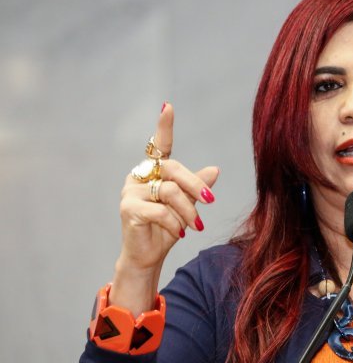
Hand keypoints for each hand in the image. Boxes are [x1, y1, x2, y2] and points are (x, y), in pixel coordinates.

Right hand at [110, 103, 218, 314]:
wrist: (148, 255)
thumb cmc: (167, 228)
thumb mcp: (188, 206)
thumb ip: (197, 187)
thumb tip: (215, 169)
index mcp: (154, 171)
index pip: (160, 145)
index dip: (164, 126)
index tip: (168, 106)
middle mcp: (140, 175)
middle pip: (174, 169)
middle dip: (195, 186)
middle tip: (210, 202)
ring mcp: (131, 191)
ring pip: (170, 192)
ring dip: (188, 211)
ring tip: (194, 226)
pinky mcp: (128, 208)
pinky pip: (160, 211)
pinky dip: (174, 222)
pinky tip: (180, 232)